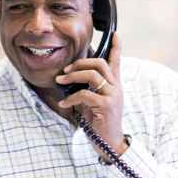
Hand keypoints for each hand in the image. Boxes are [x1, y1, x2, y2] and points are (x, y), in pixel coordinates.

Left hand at [56, 33, 126, 158]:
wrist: (110, 145)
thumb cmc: (99, 123)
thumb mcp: (93, 103)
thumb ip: (88, 89)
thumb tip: (71, 78)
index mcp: (114, 85)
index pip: (116, 62)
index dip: (116, 47)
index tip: (116, 33)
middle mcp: (116, 88)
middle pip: (100, 63)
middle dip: (80, 63)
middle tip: (65, 70)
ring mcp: (112, 96)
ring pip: (93, 75)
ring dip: (73, 76)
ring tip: (60, 82)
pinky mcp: (106, 106)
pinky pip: (85, 94)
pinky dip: (71, 98)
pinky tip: (64, 104)